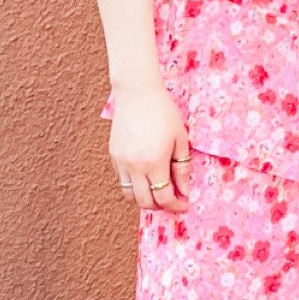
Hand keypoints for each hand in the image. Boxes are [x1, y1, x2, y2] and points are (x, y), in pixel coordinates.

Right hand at [109, 83, 191, 212]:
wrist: (137, 93)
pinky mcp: (113, 155)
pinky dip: (134, 184)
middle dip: (160, 206)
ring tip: (157, 190)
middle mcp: (135, 166)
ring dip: (144, 198)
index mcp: (155, 162)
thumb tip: (185, 190)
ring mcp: (121, 162)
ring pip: (129, 194)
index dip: (176, 205)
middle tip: (172, 200)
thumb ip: (182, 168)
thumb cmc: (163, 113)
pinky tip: (146, 174)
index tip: (184, 204)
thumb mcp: (180, 140)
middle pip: (145, 202)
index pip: (164, 197)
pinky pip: (122, 180)